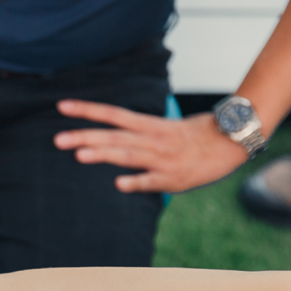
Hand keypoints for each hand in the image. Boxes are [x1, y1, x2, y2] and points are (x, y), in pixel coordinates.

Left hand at [54, 101, 248, 192]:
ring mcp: (162, 159)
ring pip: (129, 155)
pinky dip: (136, 182)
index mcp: (150, 126)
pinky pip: (152, 181)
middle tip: (58, 140)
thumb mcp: (163, 128)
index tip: (61, 106)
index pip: (113, 115)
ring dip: (104, 155)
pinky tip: (119, 184)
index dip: (88, 110)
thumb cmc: (194, 136)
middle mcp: (153, 140)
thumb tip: (106, 138)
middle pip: (114, 136)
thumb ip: (134, 134)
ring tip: (79, 155)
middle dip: (85, 137)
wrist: (233, 143)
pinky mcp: (173, 179)